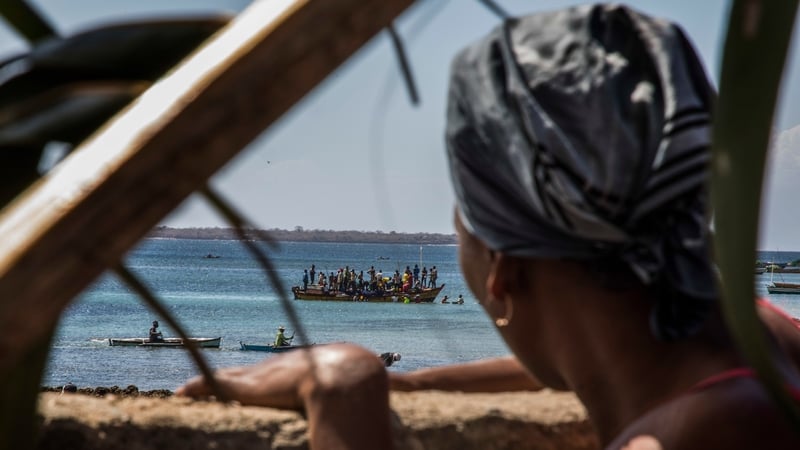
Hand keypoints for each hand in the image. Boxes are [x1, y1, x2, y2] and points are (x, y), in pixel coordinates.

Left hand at [176, 343, 392, 448]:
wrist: (349, 380)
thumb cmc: (365, 392)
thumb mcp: (370, 394)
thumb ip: (377, 402)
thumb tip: (395, 421)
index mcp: (307, 370)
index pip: (282, 372)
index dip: (270, 377)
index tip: (259, 380)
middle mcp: (284, 368)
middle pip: (253, 372)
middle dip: (236, 376)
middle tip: (217, 380)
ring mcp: (266, 376)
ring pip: (233, 378)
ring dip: (213, 384)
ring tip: (192, 388)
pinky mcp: (251, 387)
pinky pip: (217, 386)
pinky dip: (200, 390)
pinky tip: (182, 395)